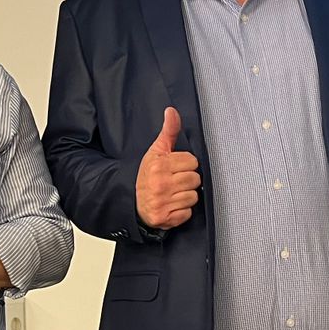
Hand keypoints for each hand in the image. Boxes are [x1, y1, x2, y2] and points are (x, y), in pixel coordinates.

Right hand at [136, 107, 200, 229]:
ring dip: (185, 196)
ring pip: (194, 196)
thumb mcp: (156, 152)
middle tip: (173, 182)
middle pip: (195, 179)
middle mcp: (161, 184)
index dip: (185, 164)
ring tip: (172, 194)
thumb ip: (168, 132)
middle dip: (187, 180)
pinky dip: (181, 212)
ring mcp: (163, 202)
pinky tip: (171, 206)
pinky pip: (188, 213)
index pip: (192, 161)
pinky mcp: (165, 218)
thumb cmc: (147, 176)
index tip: (174, 168)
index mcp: (159, 165)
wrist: (132, 203)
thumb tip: (172, 111)